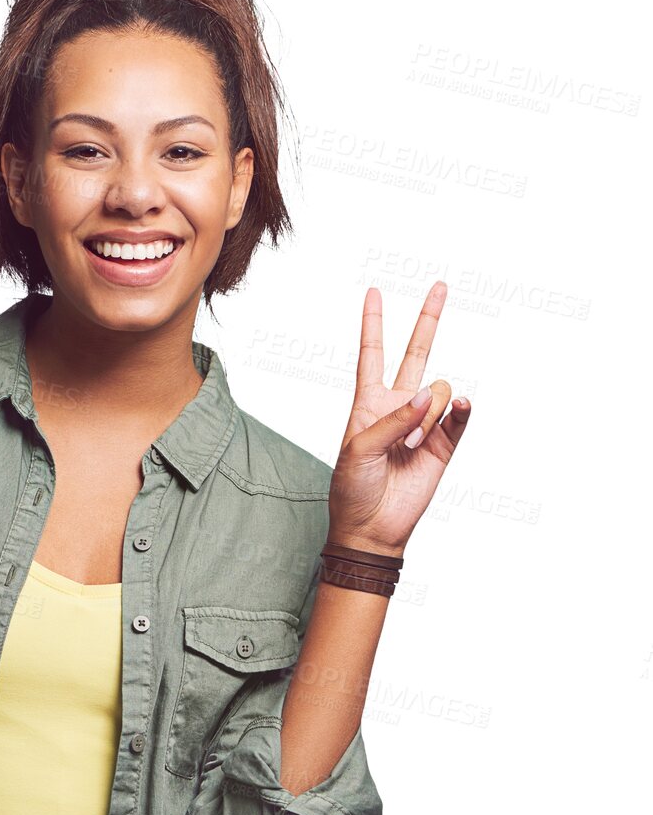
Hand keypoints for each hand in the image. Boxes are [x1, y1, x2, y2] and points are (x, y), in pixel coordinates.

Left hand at [327, 281, 471, 554]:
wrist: (372, 528)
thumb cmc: (353, 489)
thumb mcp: (358, 450)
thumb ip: (391, 419)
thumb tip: (427, 396)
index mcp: (369, 404)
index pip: (372, 355)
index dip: (373, 325)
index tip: (374, 292)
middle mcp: (399, 406)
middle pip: (416, 354)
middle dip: (428, 320)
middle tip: (440, 286)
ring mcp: (424, 423)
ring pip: (437, 392)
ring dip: (424, 416)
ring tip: (407, 447)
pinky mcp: (445, 444)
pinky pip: (459, 416)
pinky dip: (460, 409)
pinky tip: (460, 406)